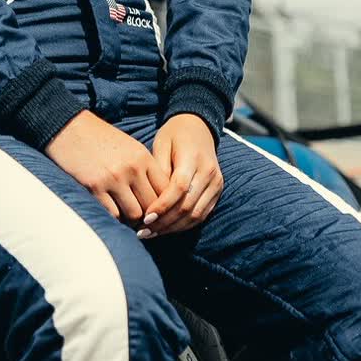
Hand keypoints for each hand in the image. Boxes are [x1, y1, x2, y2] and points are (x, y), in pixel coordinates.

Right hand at [44, 110, 170, 221]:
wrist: (69, 127)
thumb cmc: (99, 138)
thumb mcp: (129, 147)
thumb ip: (144, 168)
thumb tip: (156, 197)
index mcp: (143, 157)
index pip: (165, 189)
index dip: (163, 203)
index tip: (156, 209)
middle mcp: (132, 168)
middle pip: (152, 204)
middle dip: (149, 215)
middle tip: (143, 221)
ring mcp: (114, 178)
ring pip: (135, 213)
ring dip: (131, 219)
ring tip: (127, 218)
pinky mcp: (94, 186)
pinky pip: (113, 214)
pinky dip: (114, 217)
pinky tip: (111, 213)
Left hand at [138, 115, 223, 237]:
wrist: (199, 126)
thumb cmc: (174, 135)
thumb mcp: (161, 146)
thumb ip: (158, 171)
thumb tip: (149, 200)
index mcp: (193, 158)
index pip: (179, 188)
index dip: (162, 206)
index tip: (145, 218)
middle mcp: (209, 172)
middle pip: (188, 205)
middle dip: (165, 222)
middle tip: (143, 231)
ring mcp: (216, 183)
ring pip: (196, 214)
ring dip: (173, 228)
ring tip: (152, 233)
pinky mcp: (218, 190)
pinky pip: (202, 214)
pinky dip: (184, 225)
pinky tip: (167, 229)